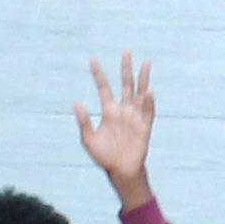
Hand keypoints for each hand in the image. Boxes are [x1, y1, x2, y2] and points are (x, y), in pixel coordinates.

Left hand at [73, 52, 158, 200]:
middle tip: (126, 51)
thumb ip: (83, 121)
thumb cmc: (104, 157)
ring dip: (143, 78)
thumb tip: (75, 103)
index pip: (104, 87)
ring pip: (140, 93)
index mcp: (109, 111)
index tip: (92, 59)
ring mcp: (135, 117)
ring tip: (146, 63)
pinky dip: (149, 102)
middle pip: (125, 84)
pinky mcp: (144, 127)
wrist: (121, 171)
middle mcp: (123, 110)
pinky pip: (148, 112)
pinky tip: (148, 90)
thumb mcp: (88, 139)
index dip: (98, 74)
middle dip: (125, 68)